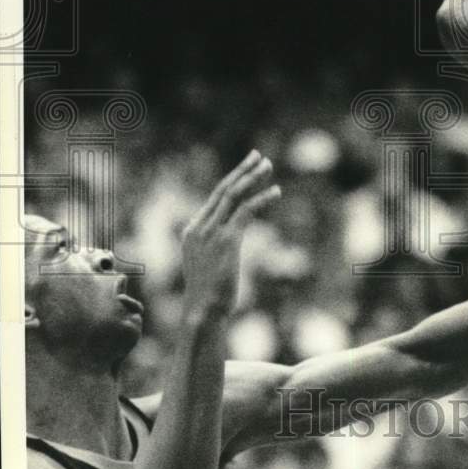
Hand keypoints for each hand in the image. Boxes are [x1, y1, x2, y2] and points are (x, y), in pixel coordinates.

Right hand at [180, 150, 280, 319]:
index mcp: (192, 231)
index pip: (215, 197)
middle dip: (243, 170)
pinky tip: (276, 191)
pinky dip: (262, 198)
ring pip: (234, 195)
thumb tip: (230, 237)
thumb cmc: (208, 294)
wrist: (202, 313)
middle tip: (260, 156)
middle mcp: (199, 228)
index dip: (233, 179)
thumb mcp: (208, 263)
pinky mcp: (227, 241)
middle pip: (223, 190)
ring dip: (253, 178)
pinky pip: (246, 211)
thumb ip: (215, 245)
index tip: (247, 166)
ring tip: (269, 166)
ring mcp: (211, 233)